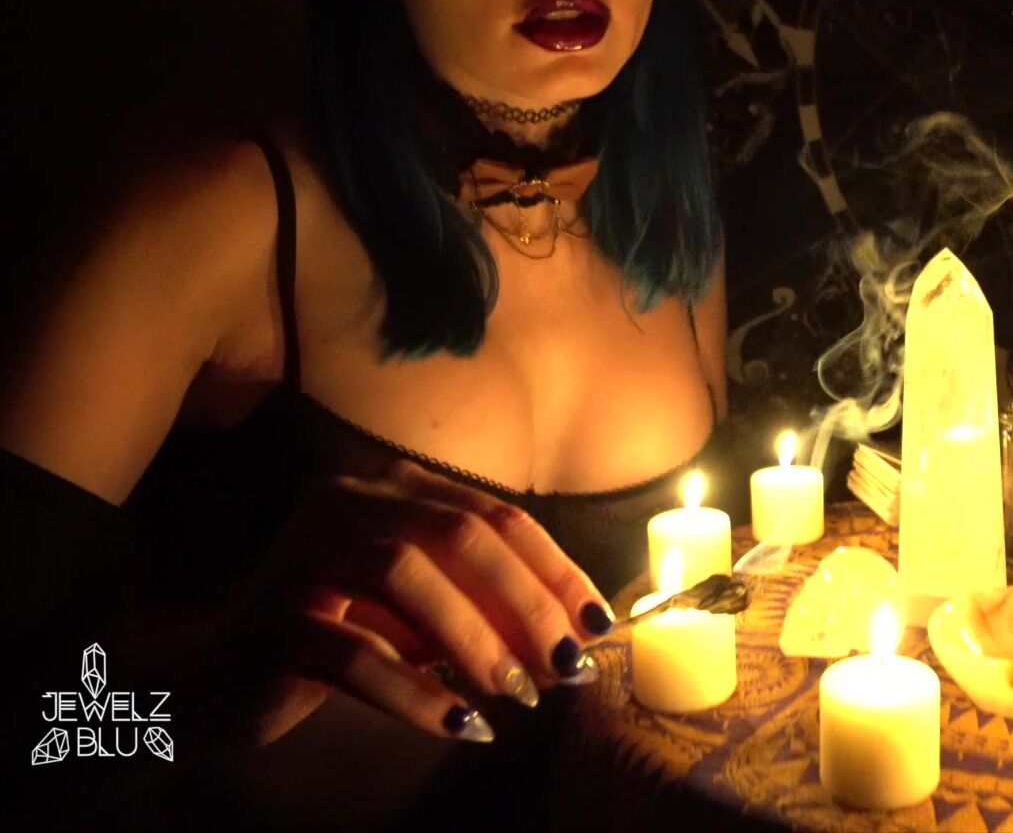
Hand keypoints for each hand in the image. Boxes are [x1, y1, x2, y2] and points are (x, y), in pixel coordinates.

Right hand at [203, 460, 615, 746]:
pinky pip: (357, 653)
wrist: (212, 683)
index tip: (598, 622)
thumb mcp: (422, 614)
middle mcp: (346, 502)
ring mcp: (303, 555)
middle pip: (459, 534)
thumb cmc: (338, 638)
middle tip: (567, 665)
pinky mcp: (272, 621)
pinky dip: (419, 694)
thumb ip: (486, 606)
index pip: (494, 514)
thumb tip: (577, 634)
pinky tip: (463, 728)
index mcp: (390, 487)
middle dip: (526, 602)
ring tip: (519, 694)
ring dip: (476, 640)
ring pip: (406, 575)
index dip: (554, 568)